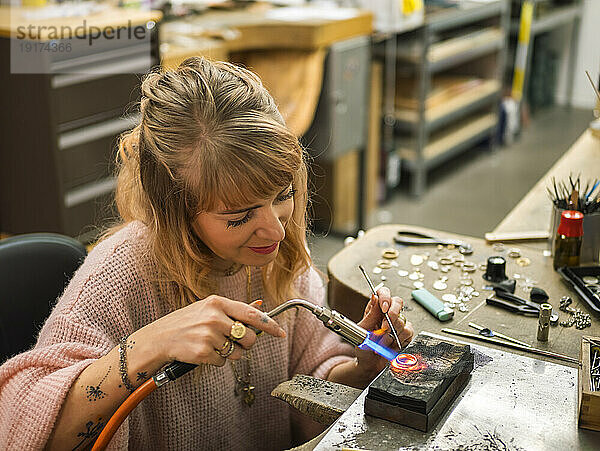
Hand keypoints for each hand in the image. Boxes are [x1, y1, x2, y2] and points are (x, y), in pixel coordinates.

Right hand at [138, 295, 285, 366]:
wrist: (159, 338)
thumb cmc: (187, 322)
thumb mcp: (208, 308)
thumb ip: (234, 310)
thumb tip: (259, 308)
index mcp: (218, 303)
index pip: (251, 314)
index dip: (269, 324)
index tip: (280, 332)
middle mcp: (215, 317)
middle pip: (248, 338)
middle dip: (246, 344)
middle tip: (233, 342)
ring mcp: (209, 335)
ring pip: (237, 352)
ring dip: (230, 353)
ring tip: (213, 345)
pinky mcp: (203, 352)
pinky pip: (223, 362)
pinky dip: (216, 360)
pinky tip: (203, 352)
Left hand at [355, 287, 413, 375]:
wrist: (369, 363)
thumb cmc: (363, 346)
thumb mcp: (362, 329)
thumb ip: (371, 314)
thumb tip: (375, 297)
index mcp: (375, 308)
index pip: (383, 293)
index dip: (385, 297)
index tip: (383, 308)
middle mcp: (387, 313)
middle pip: (398, 302)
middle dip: (392, 315)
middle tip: (385, 328)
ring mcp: (397, 323)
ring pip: (402, 320)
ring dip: (391, 334)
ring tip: (381, 342)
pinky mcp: (405, 333)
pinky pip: (408, 331)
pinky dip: (399, 340)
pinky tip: (391, 344)